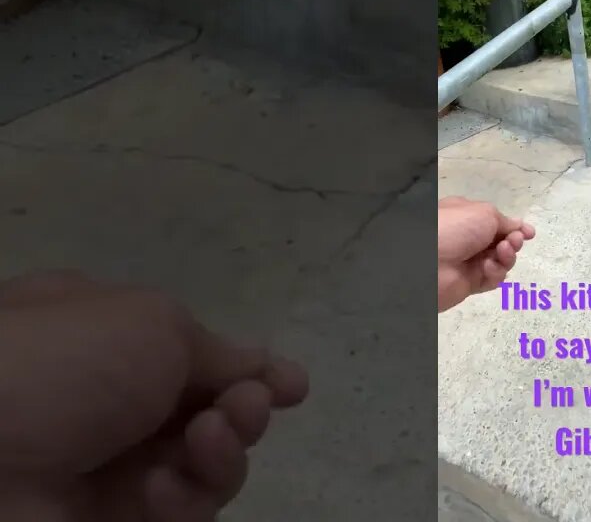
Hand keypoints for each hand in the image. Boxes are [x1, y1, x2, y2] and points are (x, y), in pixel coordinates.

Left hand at [0, 270, 308, 521]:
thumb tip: (258, 368)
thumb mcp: (152, 323)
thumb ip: (217, 349)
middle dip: (244, 408)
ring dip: (224, 451)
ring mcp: (111, 465)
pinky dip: (188, 499)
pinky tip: (164, 489)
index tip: (293, 386)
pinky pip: (183, 510)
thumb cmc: (62, 364)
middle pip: (211, 409)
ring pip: (206, 463)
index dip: (250, 368)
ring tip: (208, 442)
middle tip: (244, 410)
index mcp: (103, 333)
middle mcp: (110, 399)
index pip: (192, 353)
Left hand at [438, 197, 534, 311]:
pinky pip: (493, 278)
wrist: (429, 263)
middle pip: (502, 242)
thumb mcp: (484, 213)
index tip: (529, 232)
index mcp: (467, 216)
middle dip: (513, 241)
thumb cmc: (455, 228)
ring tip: (503, 252)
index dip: (515, 227)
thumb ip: (505, 221)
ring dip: (507, 256)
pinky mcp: (470, 283)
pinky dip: (496, 272)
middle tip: (513, 241)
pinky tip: (488, 267)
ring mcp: (470, 261)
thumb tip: (519, 227)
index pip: (496, 222)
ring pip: (501, 261)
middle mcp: (469, 238)